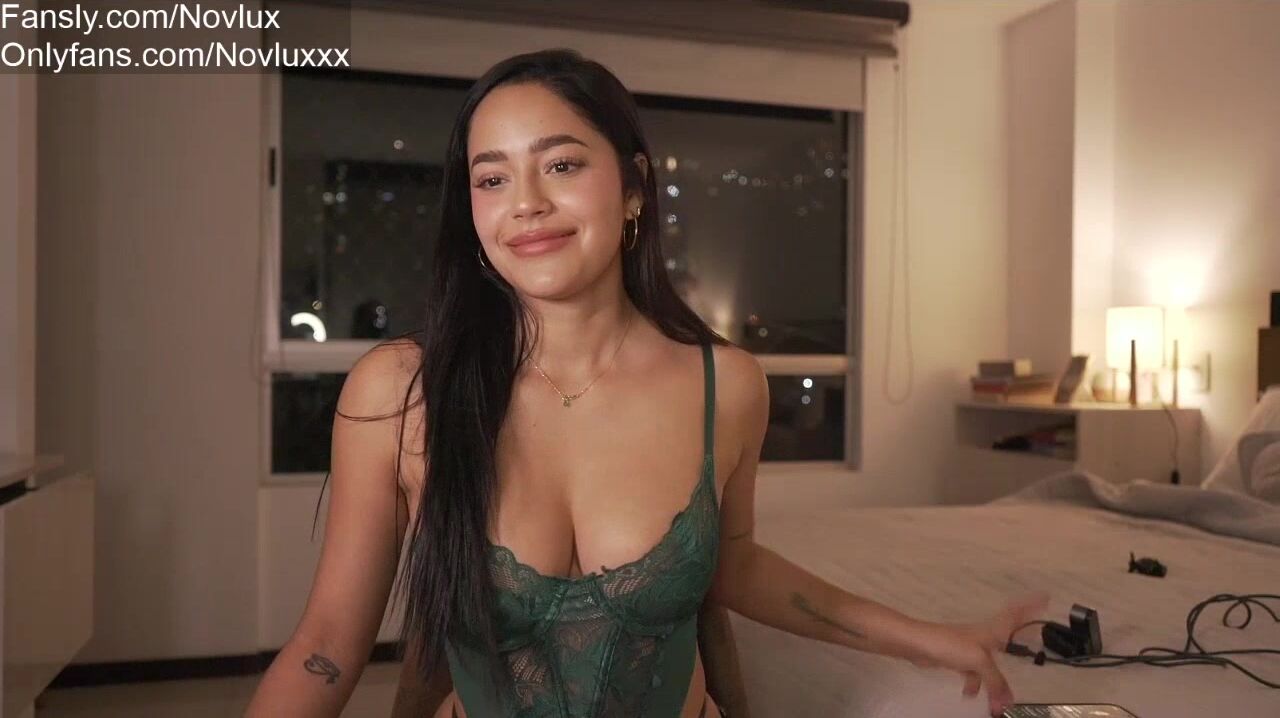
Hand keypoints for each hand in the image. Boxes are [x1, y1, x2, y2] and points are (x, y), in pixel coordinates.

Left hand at [907, 592, 1049, 716]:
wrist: (918, 645)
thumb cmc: (951, 645)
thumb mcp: (979, 662)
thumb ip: (995, 681)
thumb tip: (1006, 702)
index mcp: (993, 631)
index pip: (1016, 614)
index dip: (1031, 604)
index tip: (1045, 595)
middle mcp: (984, 637)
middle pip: (1008, 638)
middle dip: (1020, 639)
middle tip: (1036, 638)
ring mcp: (970, 648)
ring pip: (990, 666)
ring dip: (994, 684)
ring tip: (999, 704)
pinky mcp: (957, 658)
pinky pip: (974, 674)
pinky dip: (974, 685)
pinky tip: (970, 695)